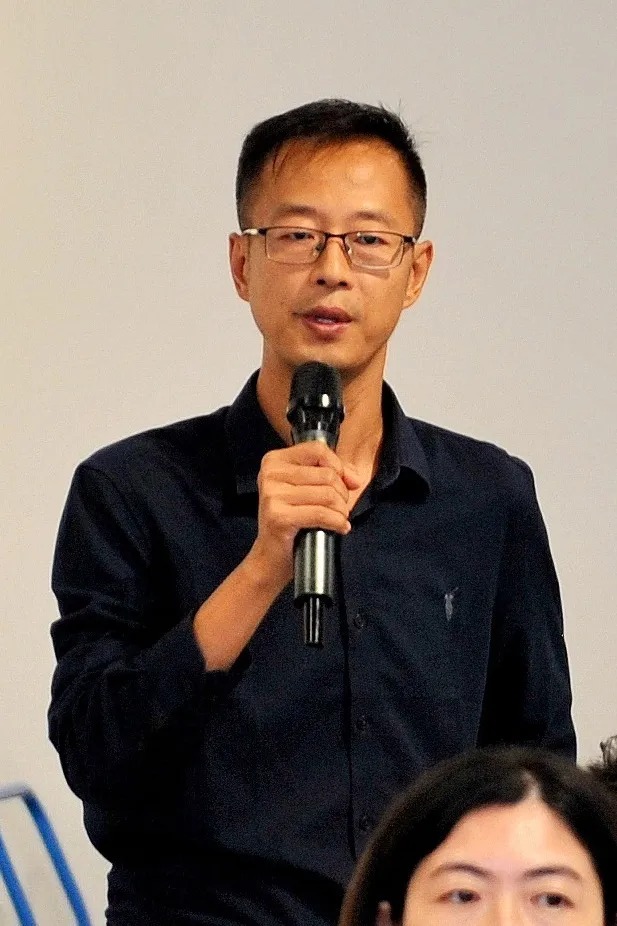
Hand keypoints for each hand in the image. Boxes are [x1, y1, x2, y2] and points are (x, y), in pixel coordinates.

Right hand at [248, 442, 361, 588]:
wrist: (271, 556)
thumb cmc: (292, 521)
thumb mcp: (309, 489)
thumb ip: (332, 474)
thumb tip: (355, 477)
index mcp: (274, 460)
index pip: (317, 450)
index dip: (339, 466)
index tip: (348, 484)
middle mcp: (270, 473)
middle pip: (326, 474)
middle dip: (342, 494)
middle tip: (339, 509)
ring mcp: (272, 494)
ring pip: (327, 494)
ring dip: (341, 510)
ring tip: (338, 519)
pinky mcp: (279, 516)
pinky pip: (322, 513)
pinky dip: (337, 522)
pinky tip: (339, 528)